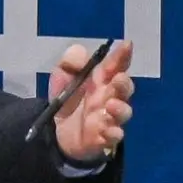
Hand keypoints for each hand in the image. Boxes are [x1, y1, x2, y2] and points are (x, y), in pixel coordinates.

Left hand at [51, 40, 134, 162]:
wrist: (56, 131)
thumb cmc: (67, 100)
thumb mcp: (62, 78)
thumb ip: (69, 64)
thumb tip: (78, 53)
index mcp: (102, 81)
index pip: (116, 65)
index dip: (122, 55)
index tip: (127, 45)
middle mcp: (110, 98)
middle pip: (125, 89)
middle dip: (124, 83)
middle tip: (118, 78)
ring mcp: (109, 118)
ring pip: (124, 113)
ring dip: (120, 108)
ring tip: (110, 105)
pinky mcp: (102, 138)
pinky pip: (113, 136)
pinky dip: (113, 133)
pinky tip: (108, 130)